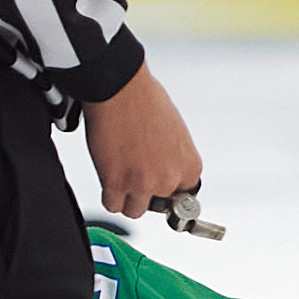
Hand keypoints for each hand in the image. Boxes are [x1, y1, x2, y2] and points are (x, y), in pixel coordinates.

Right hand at [82, 63, 201, 219]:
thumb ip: (174, 158)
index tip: (155, 185)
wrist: (121, 88)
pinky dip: (108, 194)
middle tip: (133, 171)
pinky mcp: (117, 182)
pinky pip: (112, 204)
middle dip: (144, 191)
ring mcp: (144, 183)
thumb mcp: (176, 133)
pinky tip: (107, 176)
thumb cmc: (146, 100)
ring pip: (134, 210)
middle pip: (156, 204)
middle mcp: (170, 179)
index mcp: (190, 167)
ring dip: (125, 196)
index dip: (165, 189)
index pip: (182, 197)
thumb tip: (166, 169)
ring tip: (119, 175)